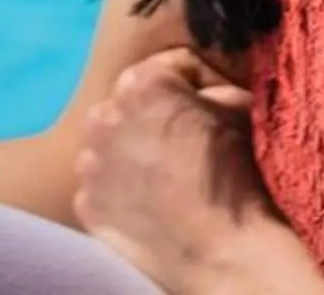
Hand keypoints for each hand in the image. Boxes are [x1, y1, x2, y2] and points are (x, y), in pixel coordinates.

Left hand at [71, 47, 291, 292]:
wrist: (225, 252)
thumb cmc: (237, 177)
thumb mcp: (238, 111)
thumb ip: (213, 88)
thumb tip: (203, 91)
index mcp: (142, 84)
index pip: (167, 71)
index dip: (192, 89)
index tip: (206, 113)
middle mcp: (104, 116)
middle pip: (129, 107)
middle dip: (151, 120)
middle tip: (181, 148)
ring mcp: (89, 162)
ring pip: (108, 147)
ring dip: (129, 155)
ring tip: (164, 179)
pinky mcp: (85, 202)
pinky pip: (100, 187)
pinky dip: (118, 193)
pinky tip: (148, 206)